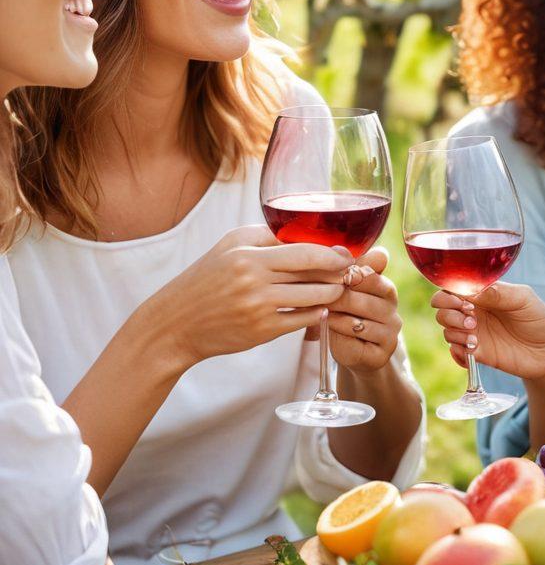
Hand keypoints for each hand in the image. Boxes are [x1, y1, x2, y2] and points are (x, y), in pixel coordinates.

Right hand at [151, 225, 353, 368]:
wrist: (175, 323)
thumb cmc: (206, 279)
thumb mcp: (230, 246)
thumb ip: (267, 236)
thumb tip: (307, 233)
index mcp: (247, 256)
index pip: (305, 252)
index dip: (332, 254)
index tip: (346, 255)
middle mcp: (254, 281)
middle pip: (314, 274)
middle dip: (338, 273)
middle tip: (349, 272)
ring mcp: (259, 308)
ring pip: (314, 298)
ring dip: (331, 294)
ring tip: (336, 289)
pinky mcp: (262, 332)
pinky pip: (301, 320)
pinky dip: (316, 314)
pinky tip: (320, 309)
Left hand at [315, 248, 402, 373]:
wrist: (356, 352)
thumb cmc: (347, 314)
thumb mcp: (346, 291)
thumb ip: (346, 271)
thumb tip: (340, 248)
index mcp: (386, 289)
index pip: (370, 276)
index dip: (347, 275)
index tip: (329, 276)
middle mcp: (393, 310)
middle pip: (362, 299)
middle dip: (336, 298)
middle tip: (317, 296)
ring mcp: (390, 333)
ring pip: (357, 322)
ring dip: (334, 318)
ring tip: (321, 312)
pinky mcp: (382, 354)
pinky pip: (356, 344)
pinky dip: (339, 337)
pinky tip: (330, 331)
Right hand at [431, 282, 544, 380]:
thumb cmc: (538, 318)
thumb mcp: (524, 299)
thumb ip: (499, 292)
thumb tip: (473, 290)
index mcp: (482, 294)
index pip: (452, 288)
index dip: (449, 294)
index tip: (464, 302)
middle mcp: (473, 312)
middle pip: (441, 309)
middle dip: (449, 314)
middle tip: (472, 320)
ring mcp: (473, 333)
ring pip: (446, 330)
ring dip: (455, 333)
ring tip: (475, 339)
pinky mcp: (477, 354)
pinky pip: (455, 352)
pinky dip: (458, 352)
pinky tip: (473, 350)